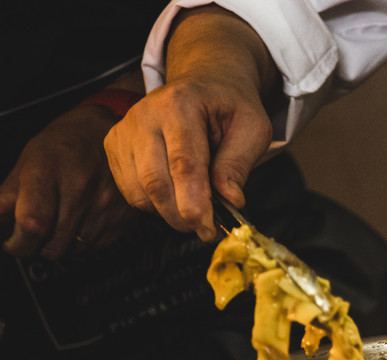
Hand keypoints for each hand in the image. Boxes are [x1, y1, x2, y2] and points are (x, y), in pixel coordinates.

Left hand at [0, 105, 139, 259]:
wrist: (110, 134)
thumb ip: (9, 195)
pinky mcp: (121, 218)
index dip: (18, 243)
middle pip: (53, 246)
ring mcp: (104, 207)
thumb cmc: (64, 145)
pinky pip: (95, 247)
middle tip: (33, 235)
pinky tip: (79, 222)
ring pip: (74, 252)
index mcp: (48, 173)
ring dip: (61, 245)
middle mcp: (79, 191)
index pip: (32, 223)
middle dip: (36, 248)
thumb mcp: (29, 160)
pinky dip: (82, 242)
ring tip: (58, 223)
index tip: (12, 242)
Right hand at [103, 6, 277, 240]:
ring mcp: (124, 130)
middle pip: (155, 182)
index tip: (209, 229)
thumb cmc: (230, 107)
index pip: (183, 164)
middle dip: (182, 216)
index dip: (195, 203)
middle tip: (207, 229)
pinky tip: (176, 196)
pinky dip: (154, 205)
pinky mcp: (114, 145)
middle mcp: (143, 114)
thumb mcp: (253, 129)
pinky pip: (130, 191)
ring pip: (139, 192)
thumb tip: (231, 200)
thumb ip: (239, 164)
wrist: (204, 83)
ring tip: (197, 209)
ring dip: (169, 213)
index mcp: (179, 104)